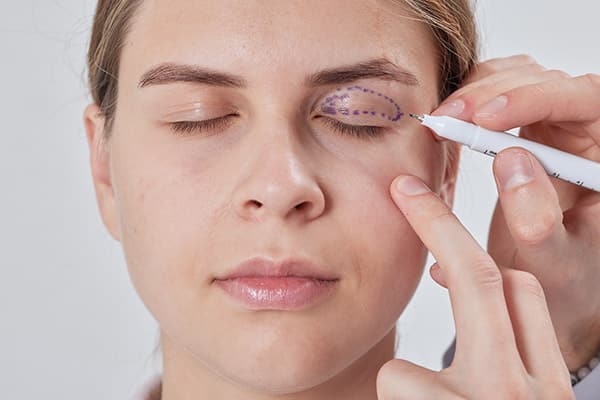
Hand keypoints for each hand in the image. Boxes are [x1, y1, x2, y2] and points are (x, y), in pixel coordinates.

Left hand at [376, 175, 573, 398]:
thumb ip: (503, 354)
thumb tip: (448, 280)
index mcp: (549, 383)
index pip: (526, 294)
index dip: (484, 252)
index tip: (447, 226)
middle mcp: (526, 391)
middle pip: (484, 278)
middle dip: (440, 225)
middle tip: (405, 188)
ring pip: (441, 326)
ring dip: (414, 363)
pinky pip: (396, 374)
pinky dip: (396, 390)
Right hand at [431, 55, 599, 369]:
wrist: (539, 293)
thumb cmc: (560, 283)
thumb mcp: (552, 263)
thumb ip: (537, 219)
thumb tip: (511, 159)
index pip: (586, 102)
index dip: (535, 98)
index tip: (484, 118)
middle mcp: (587, 136)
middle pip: (547, 82)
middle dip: (493, 93)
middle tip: (448, 118)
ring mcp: (555, 131)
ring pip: (519, 81)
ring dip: (476, 93)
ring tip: (442, 121)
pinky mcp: (524, 134)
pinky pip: (497, 98)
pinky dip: (469, 102)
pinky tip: (447, 123)